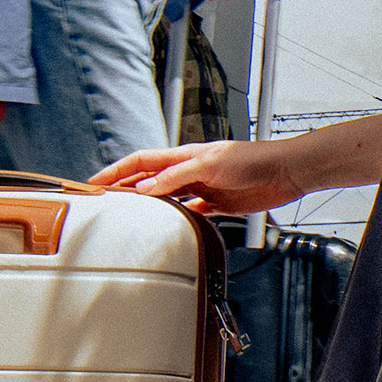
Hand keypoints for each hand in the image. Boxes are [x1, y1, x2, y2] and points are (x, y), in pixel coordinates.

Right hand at [97, 138, 311, 216]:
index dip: (116, 171)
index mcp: (185, 155)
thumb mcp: (210, 165)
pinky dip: (176, 217)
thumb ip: (177, 177)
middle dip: (125, 188)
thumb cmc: (254, 160)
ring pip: (166, 196)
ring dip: (148, 204)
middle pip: (149, 179)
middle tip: (104, 201)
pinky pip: (189, 211)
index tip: (95, 182)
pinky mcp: (217, 203)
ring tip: (128, 215)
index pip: (141, 161)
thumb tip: (146, 188)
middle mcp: (191, 170)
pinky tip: (168, 225)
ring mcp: (203, 187)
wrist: (285, 172)